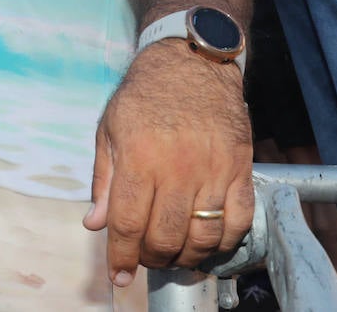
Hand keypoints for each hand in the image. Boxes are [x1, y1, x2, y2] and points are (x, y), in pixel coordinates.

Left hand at [84, 42, 253, 284]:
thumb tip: (96, 224)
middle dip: (152, 258)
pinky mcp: (241, 167)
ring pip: (202, 236)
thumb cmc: (145, 95)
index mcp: (139, 158)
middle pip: (165, 236)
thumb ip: (104, 181)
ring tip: (175, 254)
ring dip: (186, 257)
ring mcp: (213, 169)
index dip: (122, 257)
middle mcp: (177, 167)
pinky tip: (208, 242)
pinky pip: (238, 220)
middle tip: (146, 258)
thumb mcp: (110, 130)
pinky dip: (224, 242)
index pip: (128, 225)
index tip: (119, 276)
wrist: (192, 62)